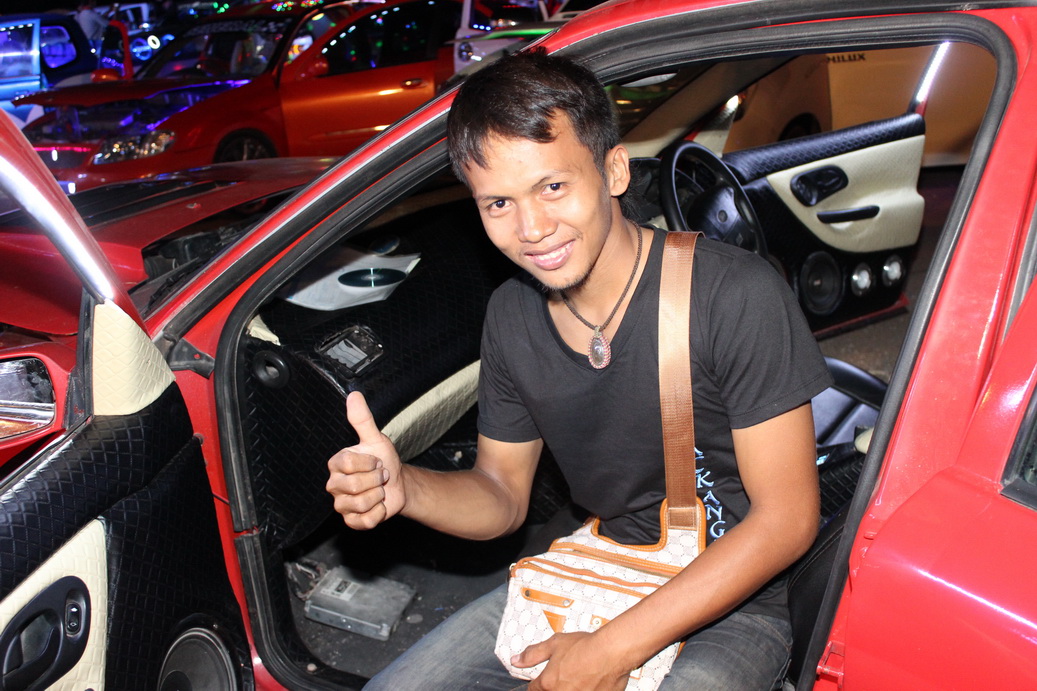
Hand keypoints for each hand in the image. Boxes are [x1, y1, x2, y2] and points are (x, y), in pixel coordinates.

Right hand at [326, 391, 404, 528]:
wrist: (397, 484)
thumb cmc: (384, 460)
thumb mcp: (375, 438)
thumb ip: (362, 419)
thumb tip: (354, 395)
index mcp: (336, 464)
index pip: (349, 465)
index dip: (369, 463)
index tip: (376, 461)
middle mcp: (334, 484)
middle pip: (356, 486)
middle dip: (377, 480)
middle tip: (379, 476)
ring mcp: (341, 504)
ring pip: (361, 504)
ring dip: (379, 496)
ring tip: (378, 490)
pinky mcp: (351, 521)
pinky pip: (364, 521)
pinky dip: (378, 513)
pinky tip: (378, 505)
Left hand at [517, 632, 629, 690]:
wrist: (612, 652)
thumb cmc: (586, 647)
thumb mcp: (554, 644)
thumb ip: (533, 654)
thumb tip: (516, 660)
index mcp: (548, 684)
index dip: (538, 684)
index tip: (544, 681)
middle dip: (555, 687)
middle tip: (566, 677)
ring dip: (569, 688)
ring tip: (578, 679)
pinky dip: (584, 690)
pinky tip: (588, 683)